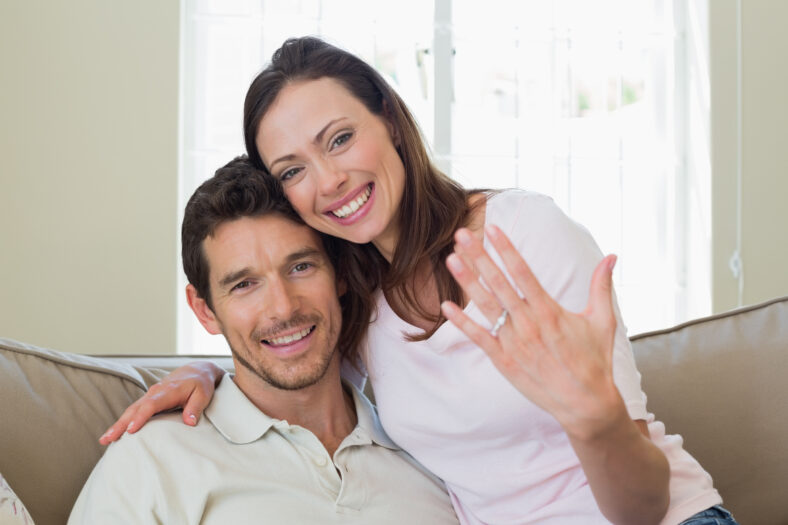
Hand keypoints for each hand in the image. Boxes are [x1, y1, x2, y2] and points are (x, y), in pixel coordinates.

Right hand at [99, 361, 223, 444]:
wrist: (197, 370)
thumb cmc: (201, 384)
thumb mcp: (203, 395)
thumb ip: (195, 408)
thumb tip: (190, 422)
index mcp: (168, 391)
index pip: (151, 405)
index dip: (141, 417)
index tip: (131, 430)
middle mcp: (155, 392)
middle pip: (135, 408)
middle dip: (120, 424)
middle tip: (107, 439)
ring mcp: (150, 395)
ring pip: (131, 410)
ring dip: (118, 424)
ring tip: (105, 439)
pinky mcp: (149, 399)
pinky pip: (134, 410)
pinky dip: (124, 421)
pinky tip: (116, 433)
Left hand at [441, 225, 624, 439]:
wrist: (586, 405)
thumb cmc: (594, 360)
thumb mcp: (602, 320)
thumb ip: (601, 286)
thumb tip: (612, 256)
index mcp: (550, 311)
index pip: (523, 272)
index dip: (506, 249)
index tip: (492, 229)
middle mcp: (529, 324)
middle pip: (499, 284)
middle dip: (480, 257)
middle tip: (462, 234)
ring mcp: (514, 343)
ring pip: (486, 307)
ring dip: (468, 282)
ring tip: (452, 259)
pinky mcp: (504, 361)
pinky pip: (479, 338)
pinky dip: (462, 323)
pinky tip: (446, 306)